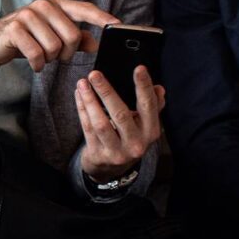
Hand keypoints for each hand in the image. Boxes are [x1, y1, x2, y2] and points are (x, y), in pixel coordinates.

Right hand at [0, 0, 117, 73]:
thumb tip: (97, 43)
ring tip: (41, 57)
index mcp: (56, 5)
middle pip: (72, 35)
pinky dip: (38, 65)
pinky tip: (33, 64)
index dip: (102, 18)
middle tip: (56, 57)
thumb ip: (75, 38)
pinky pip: (37, 54)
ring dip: (49, 60)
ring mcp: (28, 15)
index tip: (118, 25)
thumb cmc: (25, 37)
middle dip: (66, 54)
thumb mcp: (51, 35)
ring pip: (54, 47)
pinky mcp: (15, 29)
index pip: (84, 9)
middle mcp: (44, 5)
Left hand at [75, 65, 163, 185]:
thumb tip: (159, 88)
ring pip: (100, 123)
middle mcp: (136, 143)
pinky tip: (79, 95)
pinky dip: (82, 110)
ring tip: (82, 83)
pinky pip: (87, 128)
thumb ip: (153, 107)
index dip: (144, 87)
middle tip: (95, 74)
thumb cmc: (129, 139)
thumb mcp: (145, 126)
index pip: (148, 106)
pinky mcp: (98, 154)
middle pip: (120, 114)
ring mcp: (116, 151)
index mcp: (151, 132)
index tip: (139, 68)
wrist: (111, 170)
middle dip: (106, 91)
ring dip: (89, 100)